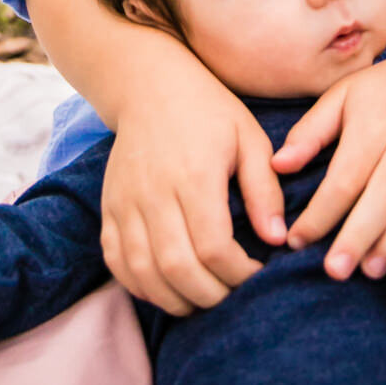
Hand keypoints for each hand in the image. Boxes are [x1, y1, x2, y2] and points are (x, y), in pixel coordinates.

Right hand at [101, 49, 286, 316]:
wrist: (148, 85)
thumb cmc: (208, 110)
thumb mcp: (249, 138)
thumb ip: (263, 189)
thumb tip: (277, 239)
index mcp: (195, 175)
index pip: (213, 248)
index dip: (238, 274)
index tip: (257, 274)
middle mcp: (154, 193)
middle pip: (177, 268)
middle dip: (210, 295)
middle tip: (234, 296)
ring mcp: (125, 202)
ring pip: (143, 272)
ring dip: (174, 299)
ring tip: (203, 298)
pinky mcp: (108, 208)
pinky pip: (116, 261)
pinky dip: (140, 285)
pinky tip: (166, 288)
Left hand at [272, 48, 385, 282]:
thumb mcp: (343, 95)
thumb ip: (310, 132)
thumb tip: (278, 165)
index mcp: (374, 126)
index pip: (344, 178)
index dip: (320, 213)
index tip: (296, 240)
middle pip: (382, 198)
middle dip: (357, 237)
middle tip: (333, 270)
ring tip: (369, 271)